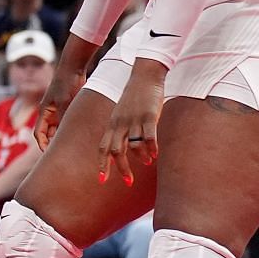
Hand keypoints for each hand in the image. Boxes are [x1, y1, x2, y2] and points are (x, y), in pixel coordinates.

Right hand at [35, 60, 86, 148]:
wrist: (74, 67)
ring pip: (60, 129)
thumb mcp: (65, 102)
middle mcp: (50, 113)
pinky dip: (72, 129)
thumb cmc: (66, 82)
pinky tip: (82, 135)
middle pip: (49, 134)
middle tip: (65, 154)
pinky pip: (69, 122)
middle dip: (54, 144)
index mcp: (44, 112)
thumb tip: (65, 136)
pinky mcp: (69, 107)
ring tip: (75, 147)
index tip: (50, 155)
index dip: (43, 145)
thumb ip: (64, 118)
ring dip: (64, 137)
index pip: (39, 134)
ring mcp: (60, 110)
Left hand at [99, 61, 162, 185]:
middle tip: (128, 182)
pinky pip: (149, 135)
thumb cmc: (134, 98)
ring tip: (146, 163)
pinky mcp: (148, 115)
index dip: (102, 165)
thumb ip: (121, 131)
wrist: (144, 76)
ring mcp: (133, 120)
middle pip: (116, 151)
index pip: (103, 148)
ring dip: (140, 157)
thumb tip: (126, 152)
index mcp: (112, 124)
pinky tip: (156, 155)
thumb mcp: (122, 114)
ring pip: (132, 145)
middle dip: (121, 168)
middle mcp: (120, 123)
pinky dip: (151, 147)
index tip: (102, 180)